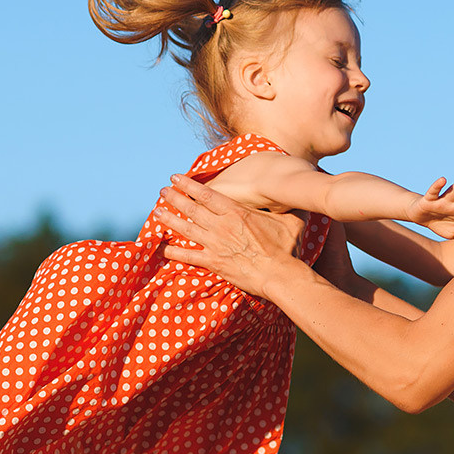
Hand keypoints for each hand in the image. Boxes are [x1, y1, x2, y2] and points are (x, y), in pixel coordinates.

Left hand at [155, 174, 306, 297]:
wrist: (279, 275)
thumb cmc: (286, 248)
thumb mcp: (291, 220)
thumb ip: (289, 206)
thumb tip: (298, 194)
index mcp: (236, 212)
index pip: (206, 194)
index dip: (188, 185)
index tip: (176, 178)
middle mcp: (221, 226)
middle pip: (191, 209)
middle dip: (174, 198)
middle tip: (162, 192)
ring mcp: (216, 245)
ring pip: (186, 229)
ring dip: (169, 220)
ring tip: (156, 212)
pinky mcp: (214, 263)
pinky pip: (189, 257)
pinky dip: (175, 252)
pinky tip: (163, 248)